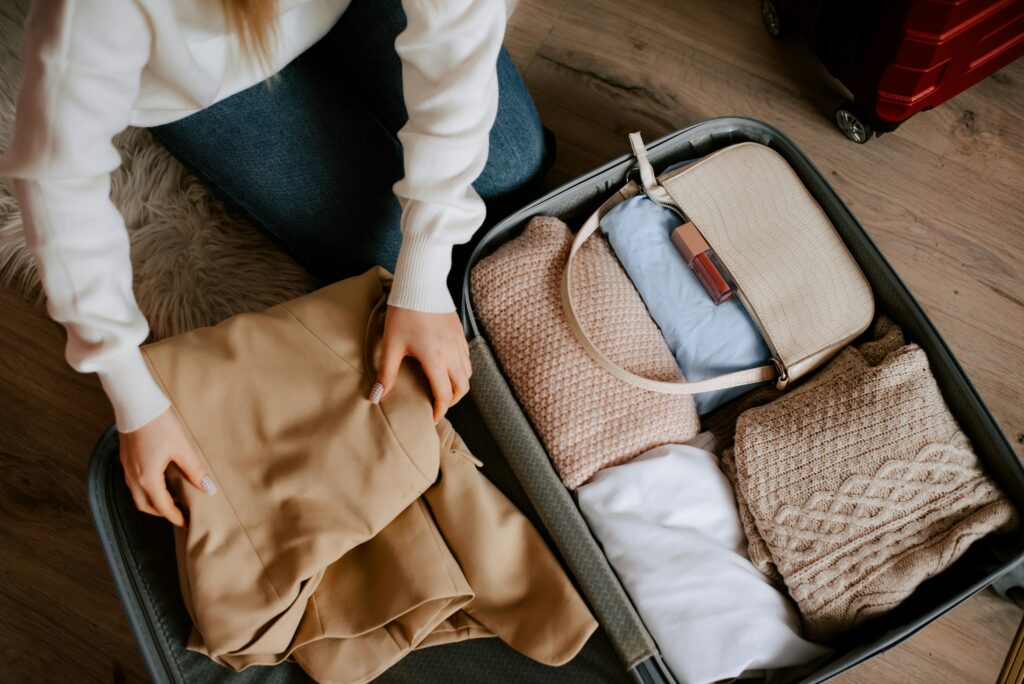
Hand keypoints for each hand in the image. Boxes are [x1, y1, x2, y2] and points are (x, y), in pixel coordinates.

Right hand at [119, 407, 215, 525]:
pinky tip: (156, 482)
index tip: (186, 522)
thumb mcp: (181, 448)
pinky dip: (144, 490)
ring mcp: (127, 468)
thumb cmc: (159, 424)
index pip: (162, 506)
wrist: (136, 404)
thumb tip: (208, 488)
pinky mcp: (126, 459)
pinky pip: (133, 483)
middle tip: (178, 514)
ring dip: (152, 502)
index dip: (175, 516)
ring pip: (137, 495)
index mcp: (147, 478)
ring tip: (169, 500)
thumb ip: (194, 471)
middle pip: (145, 505)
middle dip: (161, 513)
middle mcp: (133, 477)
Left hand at [372, 305, 470, 421]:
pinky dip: (461, 369)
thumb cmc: (404, 313)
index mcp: (435, 360)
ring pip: (468, 373)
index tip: (431, 418)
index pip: (444, 394)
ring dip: (458, 385)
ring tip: (442, 387)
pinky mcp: (460, 333)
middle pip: (462, 388)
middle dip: (452, 401)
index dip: (439, 410)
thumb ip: (386, 373)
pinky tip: (446, 366)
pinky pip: (467, 358)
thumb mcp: (392, 344)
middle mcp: (452, 353)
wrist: (420, 284)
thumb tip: (376, 396)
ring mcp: (459, 342)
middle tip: (438, 404)